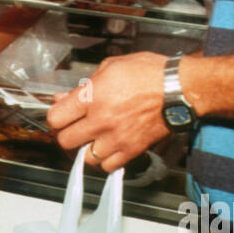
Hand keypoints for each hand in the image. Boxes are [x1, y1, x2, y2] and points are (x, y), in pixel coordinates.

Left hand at [47, 52, 169, 172]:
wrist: (178, 89)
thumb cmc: (149, 73)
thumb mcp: (111, 67)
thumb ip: (84, 84)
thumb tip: (64, 97)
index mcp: (92, 96)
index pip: (56, 118)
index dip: (56, 117)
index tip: (61, 115)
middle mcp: (101, 119)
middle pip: (65, 140)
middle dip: (66, 134)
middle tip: (74, 128)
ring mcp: (116, 137)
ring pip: (85, 157)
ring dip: (85, 149)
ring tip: (91, 139)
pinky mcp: (131, 149)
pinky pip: (107, 166)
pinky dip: (104, 160)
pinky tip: (107, 148)